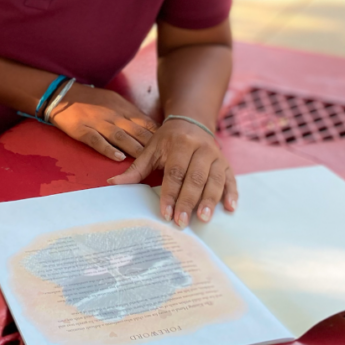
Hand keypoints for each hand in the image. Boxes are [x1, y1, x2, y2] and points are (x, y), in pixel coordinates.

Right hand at [49, 84, 157, 159]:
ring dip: (134, 148)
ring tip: (146, 161)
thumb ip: (130, 114)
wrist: (63, 95)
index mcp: (122, 108)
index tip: (169, 147)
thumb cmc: (91, 99)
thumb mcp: (114, 101)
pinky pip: (97, 140)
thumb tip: (149, 127)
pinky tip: (118, 157)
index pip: (146, 123)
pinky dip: (108, 149)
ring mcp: (98, 123)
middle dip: (151, 145)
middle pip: (136, 131)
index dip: (158, 136)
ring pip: (120, 137)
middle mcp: (113, 115)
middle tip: (164, 159)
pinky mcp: (82, 130)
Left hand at [108, 118, 237, 225]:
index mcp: (180, 144)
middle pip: (195, 178)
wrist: (191, 122)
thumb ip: (136, 169)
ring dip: (210, 201)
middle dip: (188, 202)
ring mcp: (216, 156)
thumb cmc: (167, 140)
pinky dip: (232, 194)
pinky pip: (231, 180)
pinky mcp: (226, 164)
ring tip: (203, 219)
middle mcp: (201, 149)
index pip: (175, 172)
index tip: (165, 213)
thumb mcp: (151, 149)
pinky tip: (230, 208)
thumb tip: (113, 183)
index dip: (170, 193)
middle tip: (181, 222)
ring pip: (214, 181)